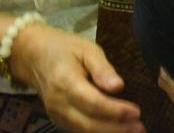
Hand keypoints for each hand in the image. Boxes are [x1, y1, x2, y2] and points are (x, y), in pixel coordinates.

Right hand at [11, 23, 143, 132]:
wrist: (32, 56)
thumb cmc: (64, 48)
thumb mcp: (87, 49)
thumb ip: (103, 69)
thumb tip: (119, 87)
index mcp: (66, 83)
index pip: (93, 103)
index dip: (116, 110)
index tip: (137, 112)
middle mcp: (58, 103)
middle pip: (89, 123)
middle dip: (116, 128)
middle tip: (140, 128)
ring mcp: (55, 114)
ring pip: (83, 131)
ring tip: (133, 131)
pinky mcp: (57, 119)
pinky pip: (78, 130)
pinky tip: (115, 130)